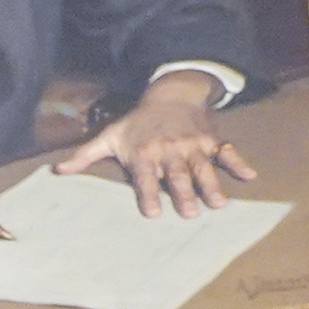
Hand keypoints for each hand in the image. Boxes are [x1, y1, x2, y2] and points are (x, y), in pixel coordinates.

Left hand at [59, 78, 252, 218]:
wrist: (171, 94)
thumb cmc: (137, 122)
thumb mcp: (109, 135)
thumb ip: (85, 156)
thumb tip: (58, 171)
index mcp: (145, 153)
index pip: (146, 178)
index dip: (148, 195)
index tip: (152, 213)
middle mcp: (170, 150)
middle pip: (177, 176)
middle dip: (183, 194)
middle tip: (189, 214)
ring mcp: (194, 146)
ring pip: (203, 168)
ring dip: (210, 186)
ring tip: (217, 204)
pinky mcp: (212, 140)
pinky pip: (228, 152)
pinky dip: (239, 163)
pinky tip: (250, 176)